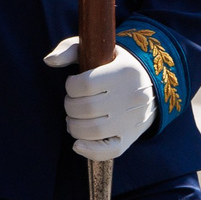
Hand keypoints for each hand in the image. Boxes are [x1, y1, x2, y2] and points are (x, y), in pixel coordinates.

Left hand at [43, 37, 156, 160]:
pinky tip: (77, 144)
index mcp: (124, 72)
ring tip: (74, 119)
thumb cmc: (115, 64)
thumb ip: (69, 49)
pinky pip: (111, 151)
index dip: (70, 86)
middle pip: (86, 109)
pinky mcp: (132, 136)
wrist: (152, 85)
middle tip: (73, 102)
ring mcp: (132, 119)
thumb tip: (49, 60)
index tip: (73, 84)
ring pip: (94, 130)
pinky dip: (90, 151)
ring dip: (74, 126)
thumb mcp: (97, 48)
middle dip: (70, 106)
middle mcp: (130, 97)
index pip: (85, 84)